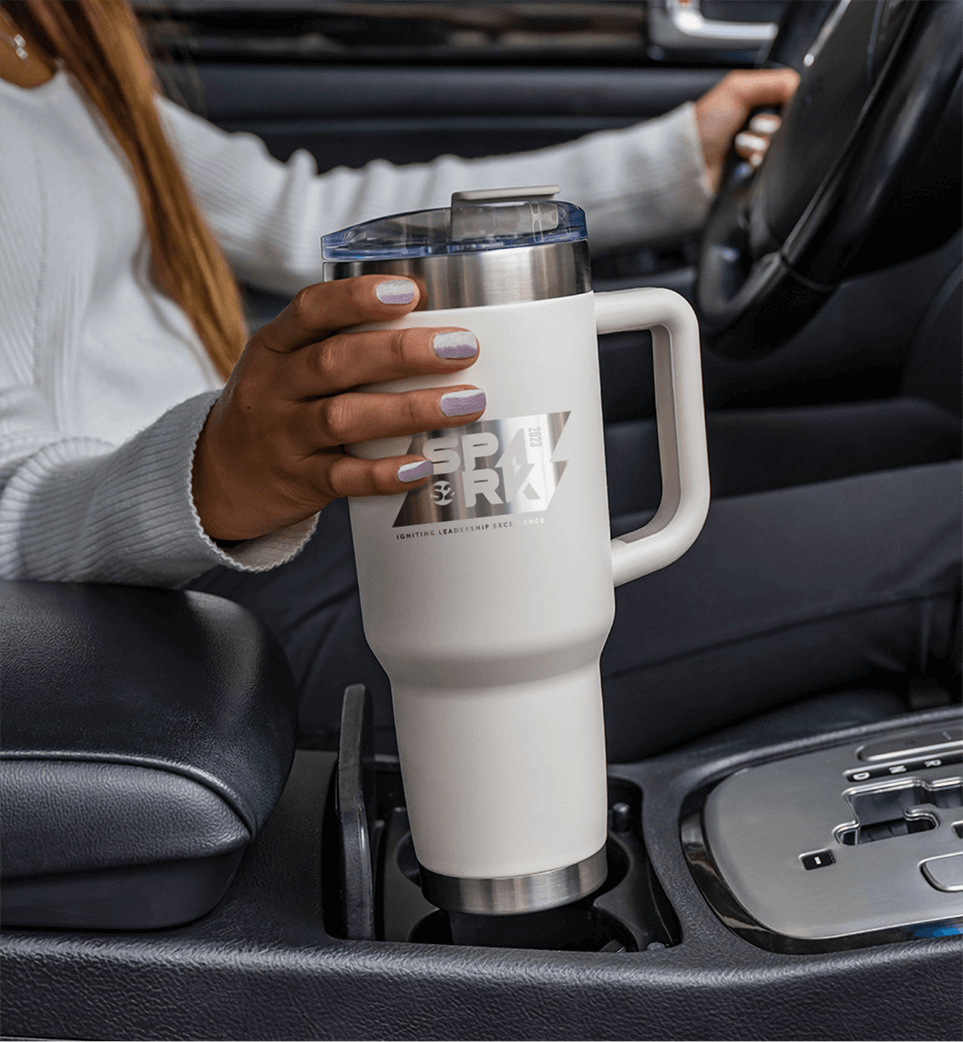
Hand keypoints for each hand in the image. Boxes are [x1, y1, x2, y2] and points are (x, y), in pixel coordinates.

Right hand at [192, 276, 483, 541]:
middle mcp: (274, 387)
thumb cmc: (276, 408)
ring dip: (409, 409)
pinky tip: (421, 466)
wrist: (219, 479)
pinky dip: (383, 473)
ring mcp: (284, 437)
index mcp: (274, 346)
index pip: (311, 310)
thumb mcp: (285, 366)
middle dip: (403, 352)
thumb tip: (434, 330)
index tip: (410, 291)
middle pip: (336, 362)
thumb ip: (339, 346)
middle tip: (462, 347)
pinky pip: (342, 478)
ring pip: (344, 418)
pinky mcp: (299, 482)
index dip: (359, 298)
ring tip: (466, 402)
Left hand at [693, 68, 799, 192]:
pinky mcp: (756, 175)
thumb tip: (800, 85)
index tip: (768, 109)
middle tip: (749, 127)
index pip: (792, 102)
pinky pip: (771, 170)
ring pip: (780, 149)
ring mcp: (759, 152)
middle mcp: (761, 127)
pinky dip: (758, 166)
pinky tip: (743, 163)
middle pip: (788, 127)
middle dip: (769, 128)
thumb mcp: (737, 89)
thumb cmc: (704, 125)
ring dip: (760, 148)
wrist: (688, 163)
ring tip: (740, 148)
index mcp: (759, 104)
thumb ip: (773, 81)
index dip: (784, 106)